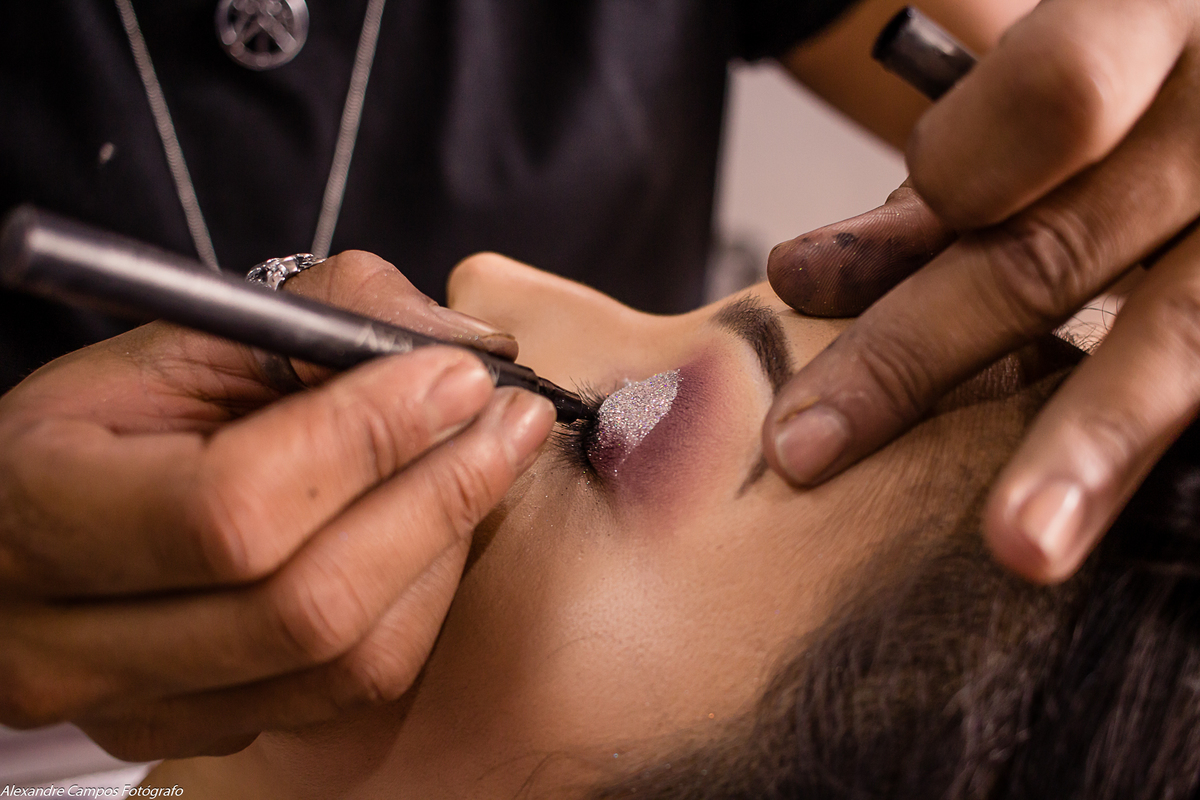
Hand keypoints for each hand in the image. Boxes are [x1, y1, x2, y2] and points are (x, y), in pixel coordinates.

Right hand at [0, 251, 554, 758]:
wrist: (46, 508)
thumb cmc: (119, 414)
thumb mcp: (187, 339)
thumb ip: (324, 313)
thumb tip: (466, 343)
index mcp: (34, 507)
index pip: (234, 505)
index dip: (366, 438)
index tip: (459, 375)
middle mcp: (64, 640)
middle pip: (306, 604)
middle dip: (438, 495)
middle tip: (509, 420)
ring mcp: (134, 706)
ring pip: (345, 658)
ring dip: (444, 548)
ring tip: (489, 460)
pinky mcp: (197, 730)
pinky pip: (351, 687)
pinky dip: (421, 600)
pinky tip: (437, 528)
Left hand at [764, 0, 1199, 582]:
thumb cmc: (1152, 96)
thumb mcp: (1068, 91)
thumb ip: (959, 169)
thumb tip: (803, 277)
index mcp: (1158, 30)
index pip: (1051, 96)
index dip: (955, 173)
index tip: (848, 252)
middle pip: (1054, 250)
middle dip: (911, 357)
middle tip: (802, 448)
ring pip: (1181, 336)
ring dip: (1087, 447)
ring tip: (1019, 546)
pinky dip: (1144, 445)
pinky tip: (1076, 510)